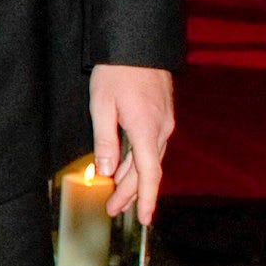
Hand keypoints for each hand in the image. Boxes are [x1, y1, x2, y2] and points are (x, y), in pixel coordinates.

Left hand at [89, 63, 174, 224]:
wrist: (137, 45)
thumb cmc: (116, 72)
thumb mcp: (101, 105)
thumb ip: (105, 140)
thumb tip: (107, 172)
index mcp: (146, 130)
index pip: (149, 175)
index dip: (145, 199)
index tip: (144, 220)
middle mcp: (161, 130)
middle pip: (147, 171)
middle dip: (130, 193)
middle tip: (113, 210)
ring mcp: (164, 123)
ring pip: (148, 159)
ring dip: (132, 178)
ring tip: (116, 196)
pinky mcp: (161, 116)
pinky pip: (150, 145)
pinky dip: (137, 161)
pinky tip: (125, 168)